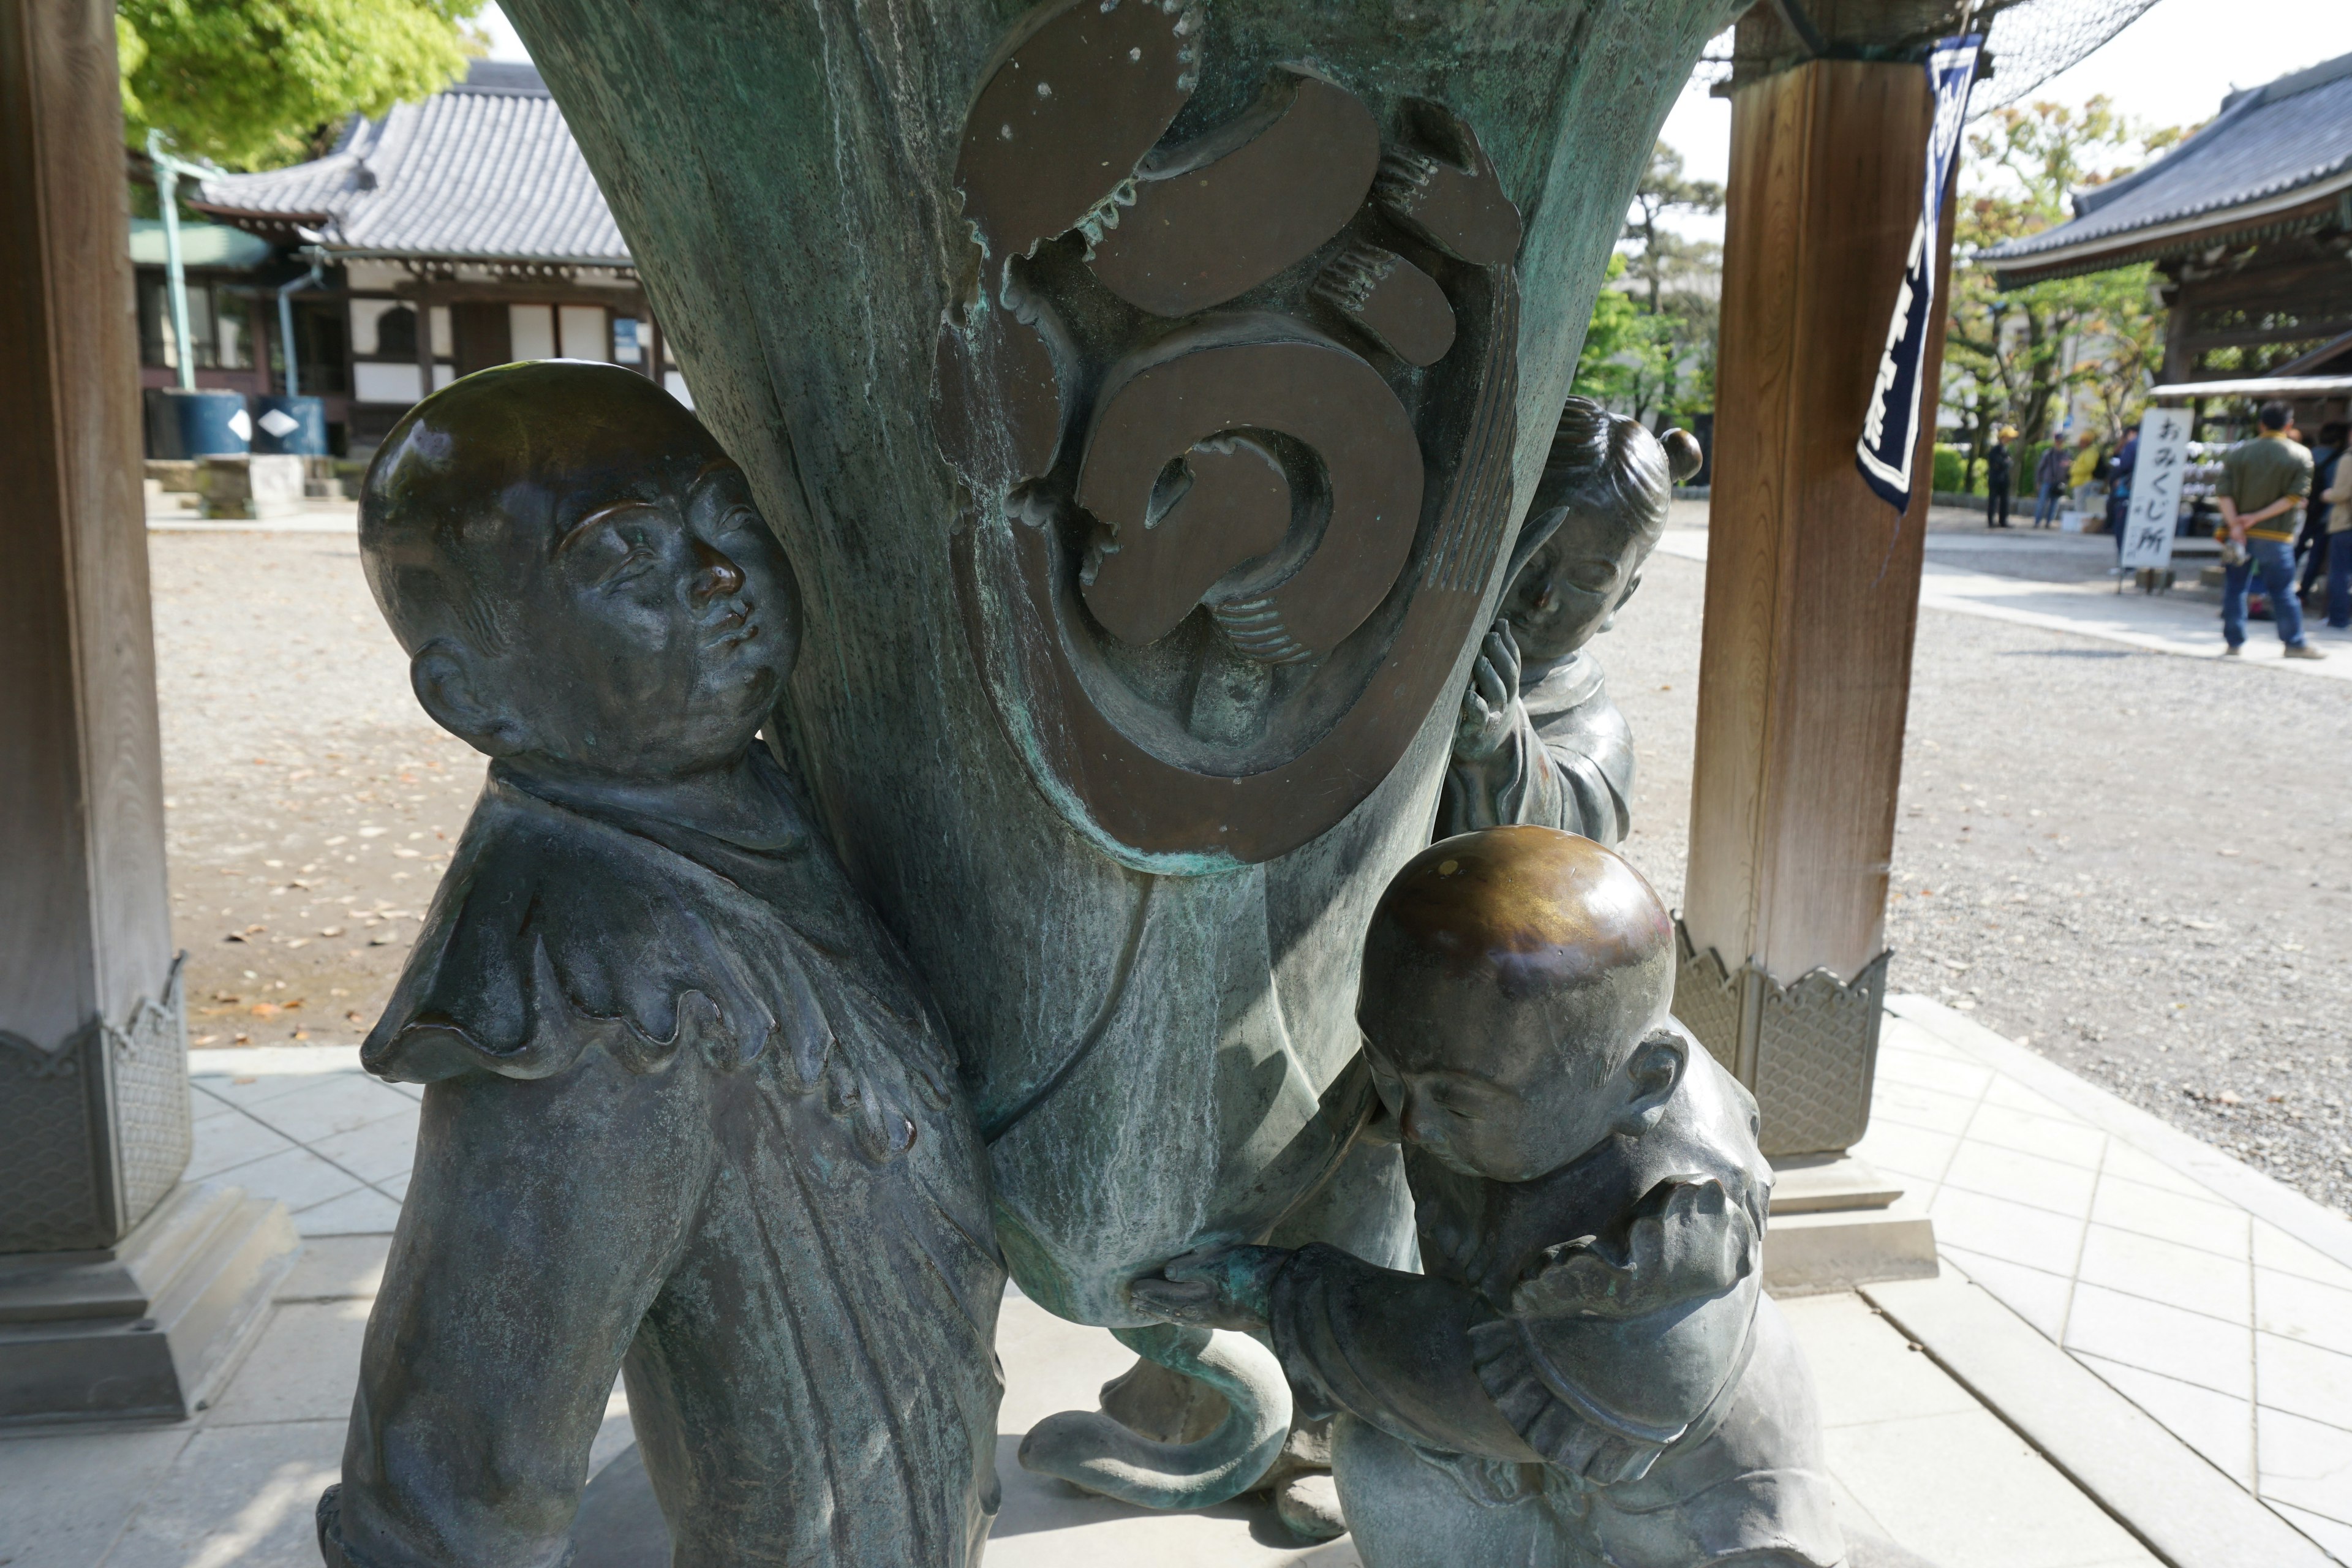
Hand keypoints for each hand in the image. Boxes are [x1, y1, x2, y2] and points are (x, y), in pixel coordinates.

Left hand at [1127, 1244, 1290, 1333]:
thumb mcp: (1223, 1262)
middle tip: (1134, 1302)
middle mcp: (1206, 1313)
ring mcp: (1220, 1318)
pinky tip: (1186, 1317)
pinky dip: (1185, 1318)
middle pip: (1172, 1310)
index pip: (1166, 1296)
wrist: (1292, 1294)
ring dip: (1166, 1313)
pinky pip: (1200, 1320)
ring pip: (1186, 1317)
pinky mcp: (1232, 1318)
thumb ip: (1194, 1266)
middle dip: (1153, 1305)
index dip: (1149, 1291)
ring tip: (1151, 1312)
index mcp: (1201, 1299)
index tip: (1132, 1288)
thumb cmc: (1257, 1273)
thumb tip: (1169, 1271)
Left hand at [1452, 620, 1521, 762]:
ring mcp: (1494, 713)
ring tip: (1479, 659)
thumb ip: (1495, 659)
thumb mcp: (1495, 685)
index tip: (1500, 623)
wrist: (1487, 747)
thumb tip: (1496, 624)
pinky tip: (1468, 694)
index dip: (1509, 642)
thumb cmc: (1487, 706)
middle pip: (1508, 673)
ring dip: (1488, 675)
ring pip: (1497, 691)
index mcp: (1509, 684)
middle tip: (1489, 636)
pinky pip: (1480, 715)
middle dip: (1500, 653)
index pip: (1513, 660)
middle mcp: (1506, 697)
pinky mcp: (1478, 728)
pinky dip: (1475, 705)